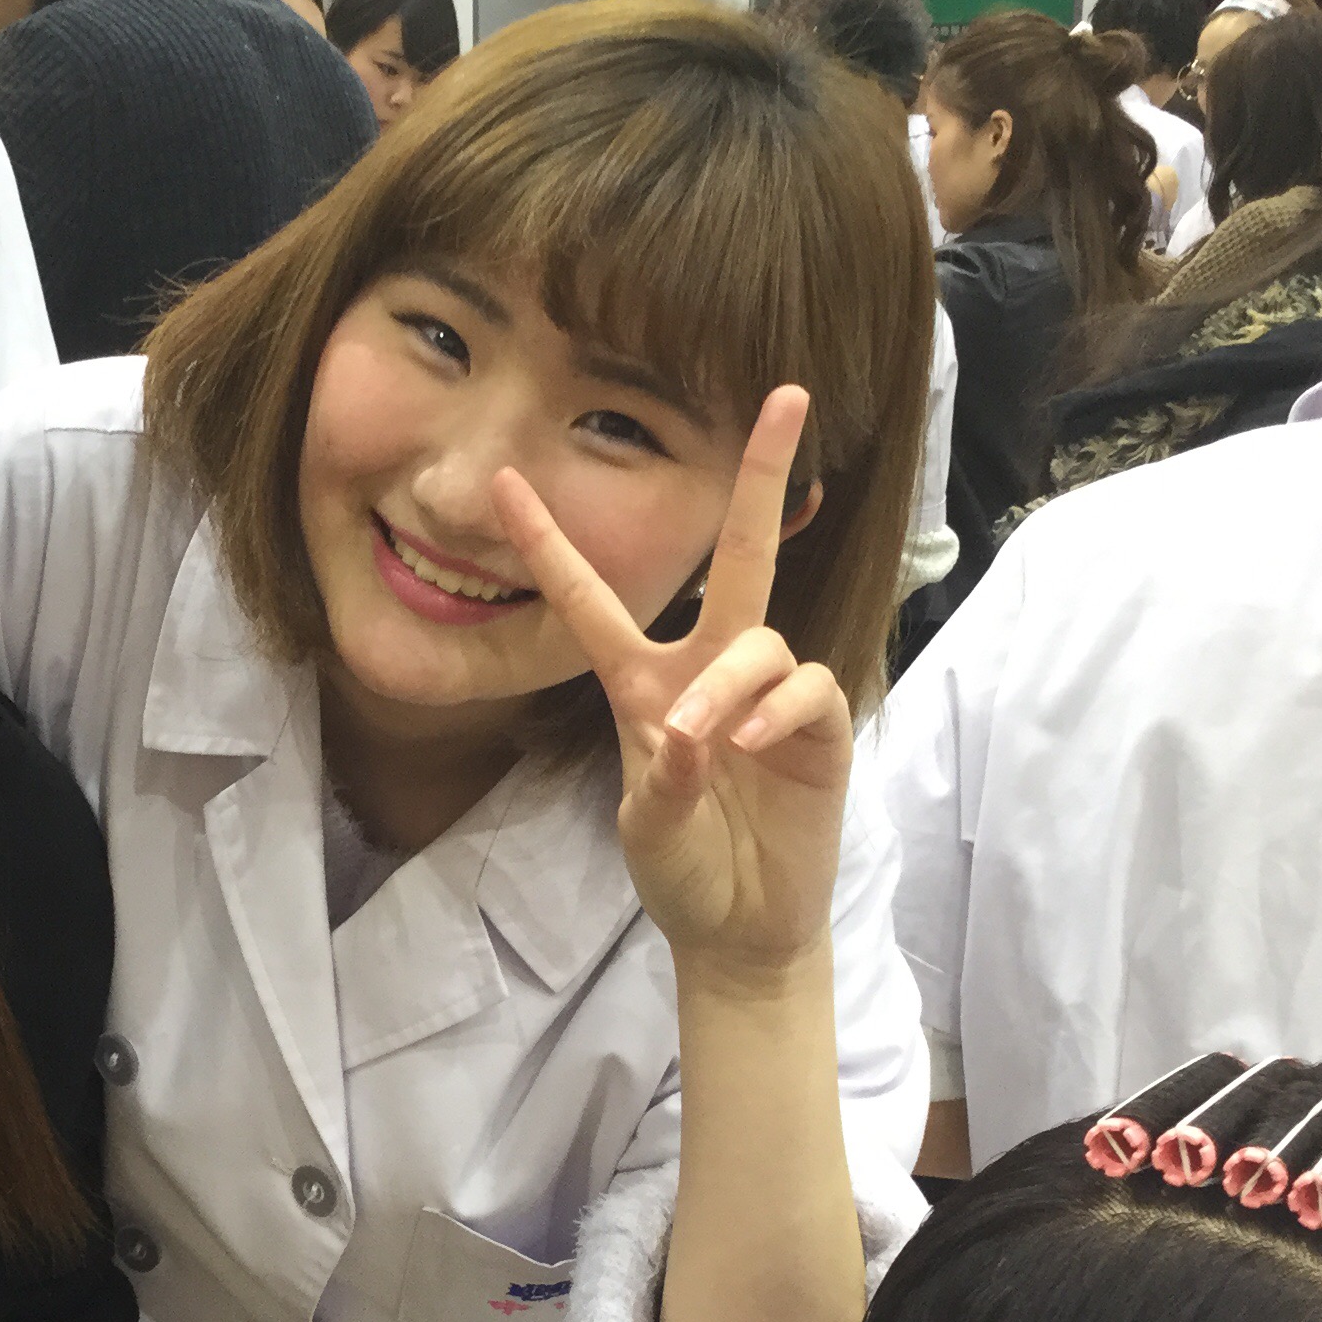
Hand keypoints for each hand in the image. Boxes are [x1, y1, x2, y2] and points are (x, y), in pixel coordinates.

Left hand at [492, 386, 851, 977]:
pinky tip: (754, 743)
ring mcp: (769, 694)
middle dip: (761, 477)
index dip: (550, 543)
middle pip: (739, 556)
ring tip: (708, 744)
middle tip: (788, 394)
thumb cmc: (683, 869)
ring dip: (731, 684)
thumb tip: (694, 732)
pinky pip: (806, 688)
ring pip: (761, 638)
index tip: (502, 480)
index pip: (592, 602)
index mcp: (644, 683)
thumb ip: (664, 783)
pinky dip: (780, 709)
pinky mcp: (819, 728)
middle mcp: (711, 671)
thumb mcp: (647, 830)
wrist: (740, 927)